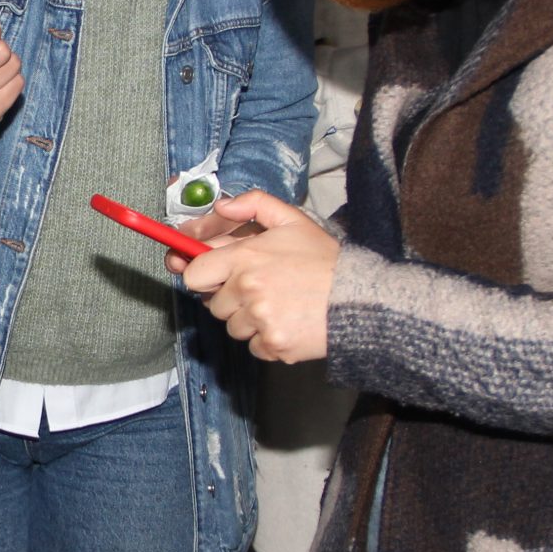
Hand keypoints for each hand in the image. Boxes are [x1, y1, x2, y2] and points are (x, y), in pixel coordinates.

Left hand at [173, 191, 338, 363]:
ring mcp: (259, 319)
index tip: (216, 277)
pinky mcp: (273, 344)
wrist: (358, 299)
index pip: (194, 274)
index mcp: (245, 257)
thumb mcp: (292, 220)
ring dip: (248, 320)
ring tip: (279, 306)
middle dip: (230, 298)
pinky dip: (266, 339)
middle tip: (260, 290)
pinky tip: (287, 323)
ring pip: (232, 327)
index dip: (203, 275)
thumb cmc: (324, 260)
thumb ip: (254, 205)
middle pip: (212, 304)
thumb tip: (221, 206)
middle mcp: (247, 289)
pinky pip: (253, 346)